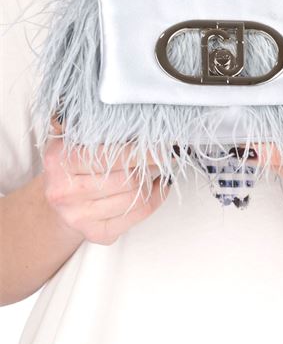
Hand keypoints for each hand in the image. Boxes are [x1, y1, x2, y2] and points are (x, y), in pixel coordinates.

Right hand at [42, 119, 169, 244]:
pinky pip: (138, 216)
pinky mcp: (97, 234)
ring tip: (155, 170)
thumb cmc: (73, 162)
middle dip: (151, 167)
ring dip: (153, 182)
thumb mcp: (72, 136)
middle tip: (163, 156)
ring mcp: (79, 217)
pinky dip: (155, 199)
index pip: (112, 157)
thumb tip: (126, 110)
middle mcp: (65, 192)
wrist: (58, 196)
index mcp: (59, 161)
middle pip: (128, 180)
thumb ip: (91, 122)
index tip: (163, 145)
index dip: (143, 151)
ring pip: (136, 199)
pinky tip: (155, 187)